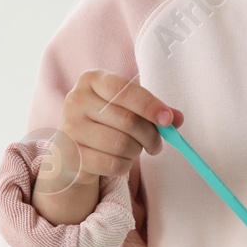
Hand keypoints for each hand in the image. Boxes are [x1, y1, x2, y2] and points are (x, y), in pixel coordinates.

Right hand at [31, 70, 182, 224]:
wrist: (71, 148)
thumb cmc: (105, 122)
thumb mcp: (127, 107)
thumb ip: (153, 110)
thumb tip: (177, 118)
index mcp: (91, 80)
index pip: (123, 90)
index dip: (149, 105)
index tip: (167, 119)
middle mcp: (76, 100)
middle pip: (128, 120)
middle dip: (151, 135)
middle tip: (157, 143)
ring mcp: (70, 129)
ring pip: (121, 144)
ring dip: (137, 151)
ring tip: (135, 150)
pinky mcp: (71, 156)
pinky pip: (112, 164)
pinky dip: (124, 165)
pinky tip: (120, 160)